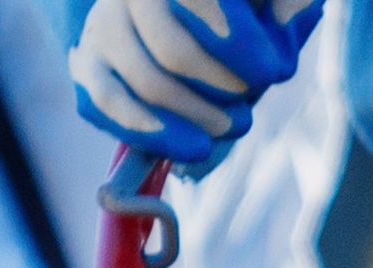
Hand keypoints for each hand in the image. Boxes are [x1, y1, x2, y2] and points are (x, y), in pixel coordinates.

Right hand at [69, 0, 319, 172]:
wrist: (184, 21)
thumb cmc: (239, 8)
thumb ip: (287, 3)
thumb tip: (283, 33)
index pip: (200, 2)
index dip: (239, 43)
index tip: (274, 72)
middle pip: (173, 52)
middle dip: (221, 89)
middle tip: (249, 113)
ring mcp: (102, 25)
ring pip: (143, 83)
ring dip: (194, 118)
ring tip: (232, 129)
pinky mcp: (86, 63)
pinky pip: (106, 105)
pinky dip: (150, 134)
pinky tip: (191, 147)